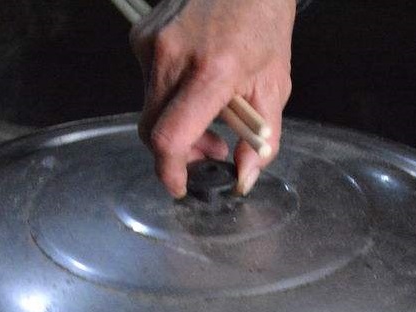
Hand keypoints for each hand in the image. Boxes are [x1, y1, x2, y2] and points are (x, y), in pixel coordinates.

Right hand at [130, 0, 295, 197]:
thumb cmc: (262, 23)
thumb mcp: (275, 86)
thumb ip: (262, 141)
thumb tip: (246, 178)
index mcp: (212, 71)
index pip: (170, 137)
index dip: (171, 171)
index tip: (181, 184)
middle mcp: (173, 56)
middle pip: (153, 131)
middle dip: (180, 153)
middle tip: (213, 150)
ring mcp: (151, 44)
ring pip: (150, 110)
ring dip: (177, 125)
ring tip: (212, 113)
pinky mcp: (140, 38)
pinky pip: (148, 85)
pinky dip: (170, 96)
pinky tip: (196, 82)